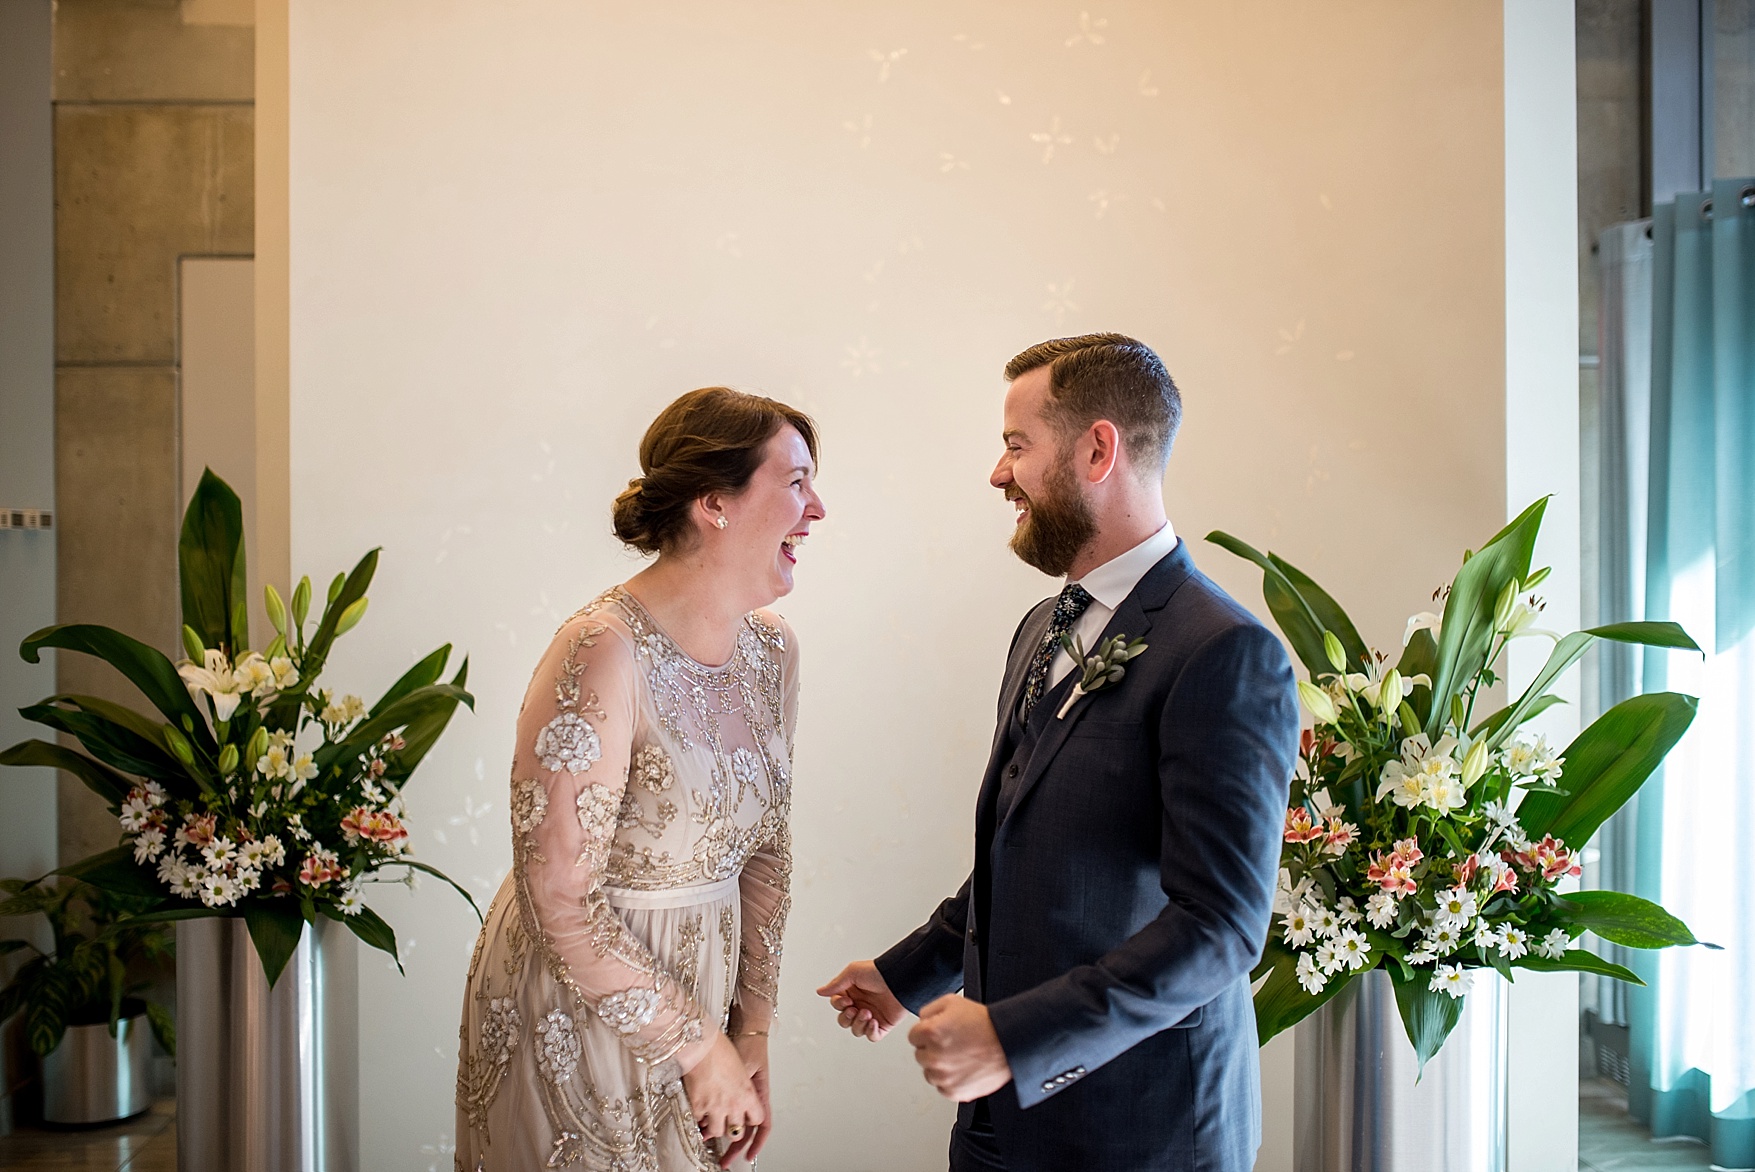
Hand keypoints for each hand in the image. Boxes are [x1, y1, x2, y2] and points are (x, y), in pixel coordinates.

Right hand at [679, 1032, 763, 1160]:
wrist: (700, 1043)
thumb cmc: (720, 1048)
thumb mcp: (740, 1069)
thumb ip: (742, 1087)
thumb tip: (737, 1095)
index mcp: (748, 1094)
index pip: (757, 1119)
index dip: (750, 1119)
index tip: (747, 1118)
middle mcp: (733, 1105)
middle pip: (737, 1132)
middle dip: (731, 1128)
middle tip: (726, 1120)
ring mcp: (715, 1108)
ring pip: (717, 1131)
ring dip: (714, 1126)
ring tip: (711, 1118)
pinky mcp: (697, 1107)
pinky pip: (698, 1122)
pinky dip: (698, 1117)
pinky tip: (698, 1109)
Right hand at [817, 960, 906, 1040]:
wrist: (900, 979)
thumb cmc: (878, 972)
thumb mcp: (853, 972)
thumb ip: (836, 984)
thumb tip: (820, 991)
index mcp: (852, 992)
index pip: (837, 1005)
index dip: (839, 1005)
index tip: (846, 999)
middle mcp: (860, 1004)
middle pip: (844, 1021)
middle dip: (846, 1017)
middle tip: (855, 1009)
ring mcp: (872, 1015)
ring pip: (856, 1030)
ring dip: (858, 1024)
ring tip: (867, 1013)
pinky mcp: (884, 1024)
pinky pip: (872, 1036)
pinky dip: (870, 1032)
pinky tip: (873, 1022)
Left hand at [908, 994, 1012, 1101]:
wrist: (1009, 1043)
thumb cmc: (985, 1024)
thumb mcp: (952, 1002)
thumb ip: (928, 1010)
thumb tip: (920, 1021)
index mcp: (930, 1033)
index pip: (913, 1037)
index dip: (926, 1033)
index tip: (938, 1034)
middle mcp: (934, 1057)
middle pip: (920, 1055)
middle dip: (932, 1049)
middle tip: (952, 1044)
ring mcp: (944, 1077)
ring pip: (930, 1073)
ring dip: (940, 1066)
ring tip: (959, 1056)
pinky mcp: (955, 1092)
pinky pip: (942, 1088)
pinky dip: (950, 1081)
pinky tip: (962, 1068)